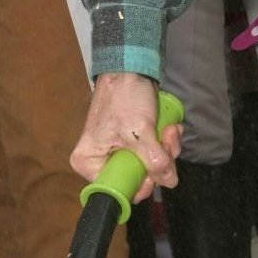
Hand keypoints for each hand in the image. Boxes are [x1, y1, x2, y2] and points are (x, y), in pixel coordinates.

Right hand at [69, 71, 182, 198]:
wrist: (129, 67)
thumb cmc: (124, 98)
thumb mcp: (140, 132)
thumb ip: (155, 160)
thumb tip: (169, 181)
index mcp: (88, 163)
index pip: (116, 190)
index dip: (140, 184)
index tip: (157, 171)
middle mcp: (99, 161)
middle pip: (135, 178)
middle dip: (158, 162)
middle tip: (167, 141)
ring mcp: (117, 152)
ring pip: (148, 166)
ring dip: (166, 150)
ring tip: (169, 129)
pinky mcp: (132, 143)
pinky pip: (151, 153)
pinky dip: (163, 142)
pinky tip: (168, 127)